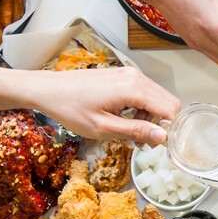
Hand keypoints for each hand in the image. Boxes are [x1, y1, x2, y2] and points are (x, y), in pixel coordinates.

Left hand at [26, 66, 179, 143]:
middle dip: (160, 124)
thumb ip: (136, 131)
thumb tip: (163, 136)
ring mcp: (130, 74)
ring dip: (150, 118)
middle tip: (143, 142)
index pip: (170, 109)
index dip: (168, 129)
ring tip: (132, 134)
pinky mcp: (123, 75)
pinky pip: (145, 93)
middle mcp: (136, 77)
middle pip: (167, 102)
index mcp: (133, 88)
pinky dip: (142, 109)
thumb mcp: (104, 127)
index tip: (154, 144)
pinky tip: (126, 120)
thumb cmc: (71, 109)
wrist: (48, 89)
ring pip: (157, 98)